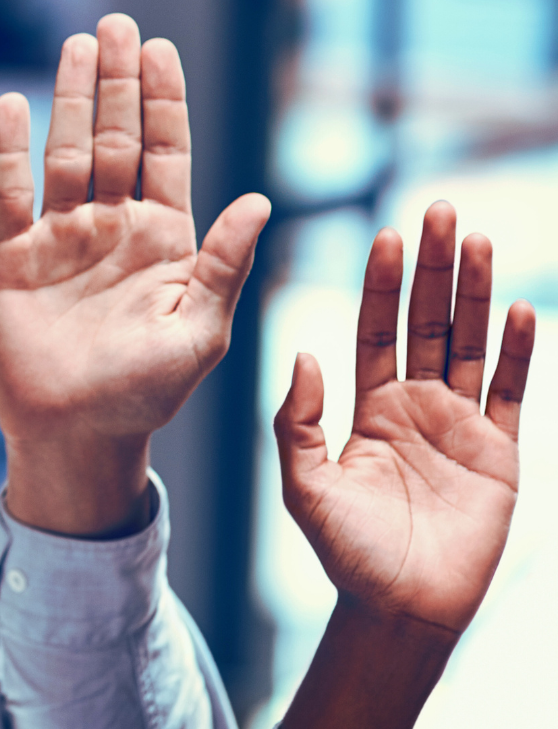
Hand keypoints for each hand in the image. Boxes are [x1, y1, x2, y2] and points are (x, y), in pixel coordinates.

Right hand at [0, 14, 270, 534]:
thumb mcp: (200, 330)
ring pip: (66, 152)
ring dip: (71, 99)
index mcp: (164, 238)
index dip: (163, 100)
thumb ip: (225, 264)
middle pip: (115, 137)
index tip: (161, 49)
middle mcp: (111, 226)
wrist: (75, 435)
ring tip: (78, 44)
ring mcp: (59, 237)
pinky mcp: (10, 257)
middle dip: (118, 81)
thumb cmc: (148, 393)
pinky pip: (8, 193)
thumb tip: (260, 200)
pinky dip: (7, 150)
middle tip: (119, 24)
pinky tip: (10, 107)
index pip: (165, 152)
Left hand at [275, 203, 534, 633]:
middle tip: (440, 209)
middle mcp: (415, 406)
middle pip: (427, 321)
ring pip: (470, 343)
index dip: (383, 283)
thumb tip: (304, 355)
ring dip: (476, 291)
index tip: (388, 233)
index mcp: (368, 407)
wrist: (398, 608)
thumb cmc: (346, 552)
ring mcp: (460, 425)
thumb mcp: (304, 484)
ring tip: (479, 239)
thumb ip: (297, 420)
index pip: (377, 329)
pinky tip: (521, 307)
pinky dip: (516, 350)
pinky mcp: (499, 452)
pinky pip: (510, 390)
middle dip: (433, 267)